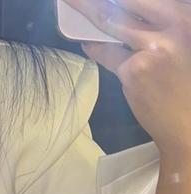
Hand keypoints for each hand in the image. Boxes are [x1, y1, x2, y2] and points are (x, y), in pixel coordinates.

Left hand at [64, 0, 190, 154]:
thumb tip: (130, 14)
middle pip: (130, 1)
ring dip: (89, 12)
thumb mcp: (183, 41)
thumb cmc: (188, 83)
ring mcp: (154, 46)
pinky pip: (107, 52)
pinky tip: (87, 41)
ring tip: (72, 3)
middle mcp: (177, 24)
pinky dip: (94, 46)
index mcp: (188, 15)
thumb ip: (162, 25)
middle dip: (95, 0)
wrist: (190, 123)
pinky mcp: (135, 70)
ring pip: (113, 22)